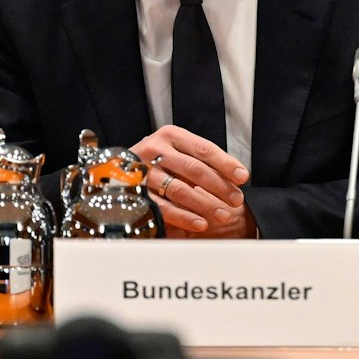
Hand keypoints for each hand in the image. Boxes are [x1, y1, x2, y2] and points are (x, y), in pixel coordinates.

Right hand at [130, 125, 252, 237]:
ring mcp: (143, 171)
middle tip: (237, 200)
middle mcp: (155, 149)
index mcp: (170, 135)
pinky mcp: (136, 193)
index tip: (243, 177)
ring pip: (180, 189)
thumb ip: (200, 160)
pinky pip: (164, 207)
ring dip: (205, 204)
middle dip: (220, 187)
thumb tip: (236, 177)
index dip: (226, 163)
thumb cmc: (156, 161)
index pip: (204, 149)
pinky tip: (200, 223)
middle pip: (195, 169)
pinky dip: (184, 217)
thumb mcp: (176, 152)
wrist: (115, 170)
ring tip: (223, 215)